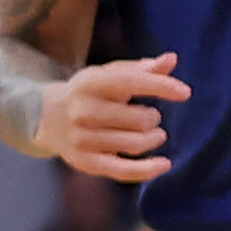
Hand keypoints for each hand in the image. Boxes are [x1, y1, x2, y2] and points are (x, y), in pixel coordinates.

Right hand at [33, 54, 186, 183]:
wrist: (45, 118)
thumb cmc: (87, 93)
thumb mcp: (107, 76)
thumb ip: (140, 69)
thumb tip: (171, 60)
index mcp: (91, 84)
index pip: (132, 83)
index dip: (161, 87)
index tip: (185, 93)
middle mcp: (84, 111)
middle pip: (138, 119)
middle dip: (153, 118)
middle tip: (152, 117)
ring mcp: (83, 139)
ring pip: (134, 144)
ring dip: (153, 139)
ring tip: (156, 134)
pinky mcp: (86, 162)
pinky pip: (123, 170)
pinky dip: (147, 170)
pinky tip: (164, 165)